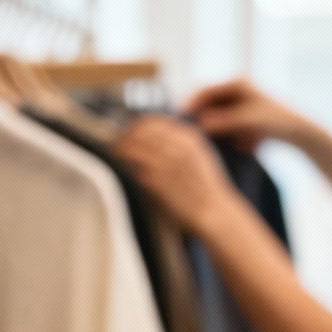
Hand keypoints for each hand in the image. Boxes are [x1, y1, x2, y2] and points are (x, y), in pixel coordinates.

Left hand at [116, 115, 244, 237]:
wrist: (213, 211)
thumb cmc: (207, 188)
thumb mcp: (200, 155)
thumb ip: (181, 143)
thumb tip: (157, 138)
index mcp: (188, 138)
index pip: (154, 121)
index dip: (137, 125)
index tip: (130, 132)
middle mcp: (176, 146)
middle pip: (140, 130)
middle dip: (126, 135)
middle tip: (119, 143)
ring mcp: (166, 162)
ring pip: (133, 146)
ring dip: (122, 149)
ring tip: (118, 154)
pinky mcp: (157, 180)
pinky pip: (134, 166)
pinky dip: (127, 165)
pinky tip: (126, 169)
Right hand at [184, 78, 310, 151]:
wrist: (298, 132)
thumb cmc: (275, 122)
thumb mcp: (247, 122)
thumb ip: (223, 123)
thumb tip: (201, 124)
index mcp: (237, 84)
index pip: (206, 90)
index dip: (191, 104)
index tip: (181, 118)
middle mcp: (235, 91)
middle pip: (207, 103)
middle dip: (197, 117)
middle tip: (185, 132)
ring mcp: (237, 104)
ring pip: (213, 115)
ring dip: (208, 127)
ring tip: (198, 140)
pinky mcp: (240, 118)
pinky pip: (222, 124)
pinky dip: (219, 133)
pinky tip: (217, 144)